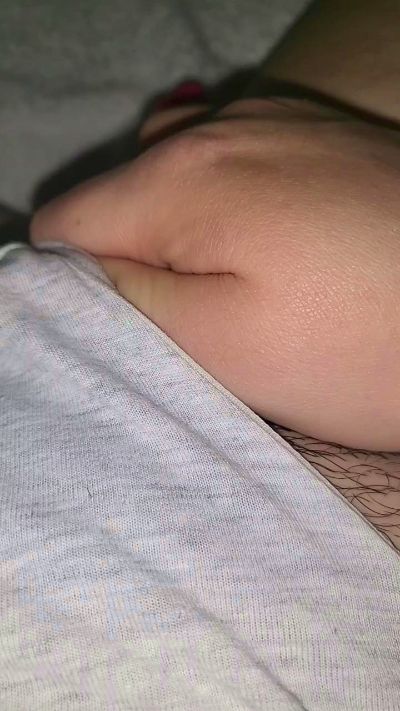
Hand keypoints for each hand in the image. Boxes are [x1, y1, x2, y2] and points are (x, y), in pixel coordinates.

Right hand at [31, 98, 399, 450]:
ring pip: (176, 181)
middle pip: (121, 198)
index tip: (135, 328)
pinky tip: (280, 251)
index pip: (66, 224)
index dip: (81, 284)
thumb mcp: (224, 349)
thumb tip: (77, 267)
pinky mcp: (318, 137)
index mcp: (182, 177)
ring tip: (242, 289)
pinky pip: (234, 168)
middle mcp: (222, 126)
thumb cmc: (367, 349)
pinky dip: (230, 212)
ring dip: (184, 237)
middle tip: (199, 322)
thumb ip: (126, 300)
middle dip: (136, 262)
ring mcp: (276, 122)